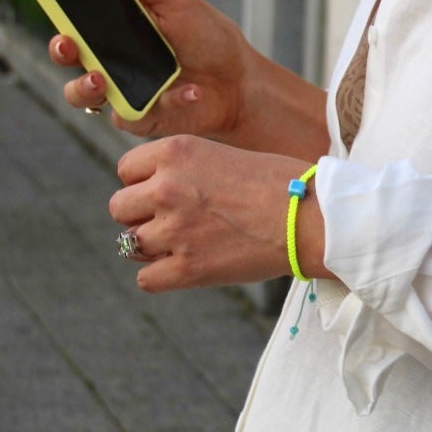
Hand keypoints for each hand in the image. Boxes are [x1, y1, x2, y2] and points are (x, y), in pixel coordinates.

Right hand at [49, 0, 252, 140]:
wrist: (241, 81)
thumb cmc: (208, 37)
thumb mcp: (174, 0)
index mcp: (114, 29)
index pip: (73, 19)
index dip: (56, 9)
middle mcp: (110, 60)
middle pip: (67, 57)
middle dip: (60, 50)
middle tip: (68, 45)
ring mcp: (121, 91)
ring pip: (81, 95)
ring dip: (84, 88)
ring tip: (100, 80)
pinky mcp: (140, 118)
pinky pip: (130, 117)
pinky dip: (164, 102)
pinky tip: (190, 92)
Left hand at [108, 135, 331, 292]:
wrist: (313, 218)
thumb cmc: (281, 183)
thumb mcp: (224, 154)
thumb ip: (185, 168)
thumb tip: (155, 189)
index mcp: (176, 152)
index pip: (125, 170)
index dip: (143, 183)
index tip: (166, 192)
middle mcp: (167, 188)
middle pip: (119, 208)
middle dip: (140, 215)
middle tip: (172, 220)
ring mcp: (174, 230)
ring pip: (129, 244)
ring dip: (151, 246)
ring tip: (184, 243)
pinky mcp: (187, 268)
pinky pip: (145, 279)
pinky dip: (160, 276)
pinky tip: (183, 267)